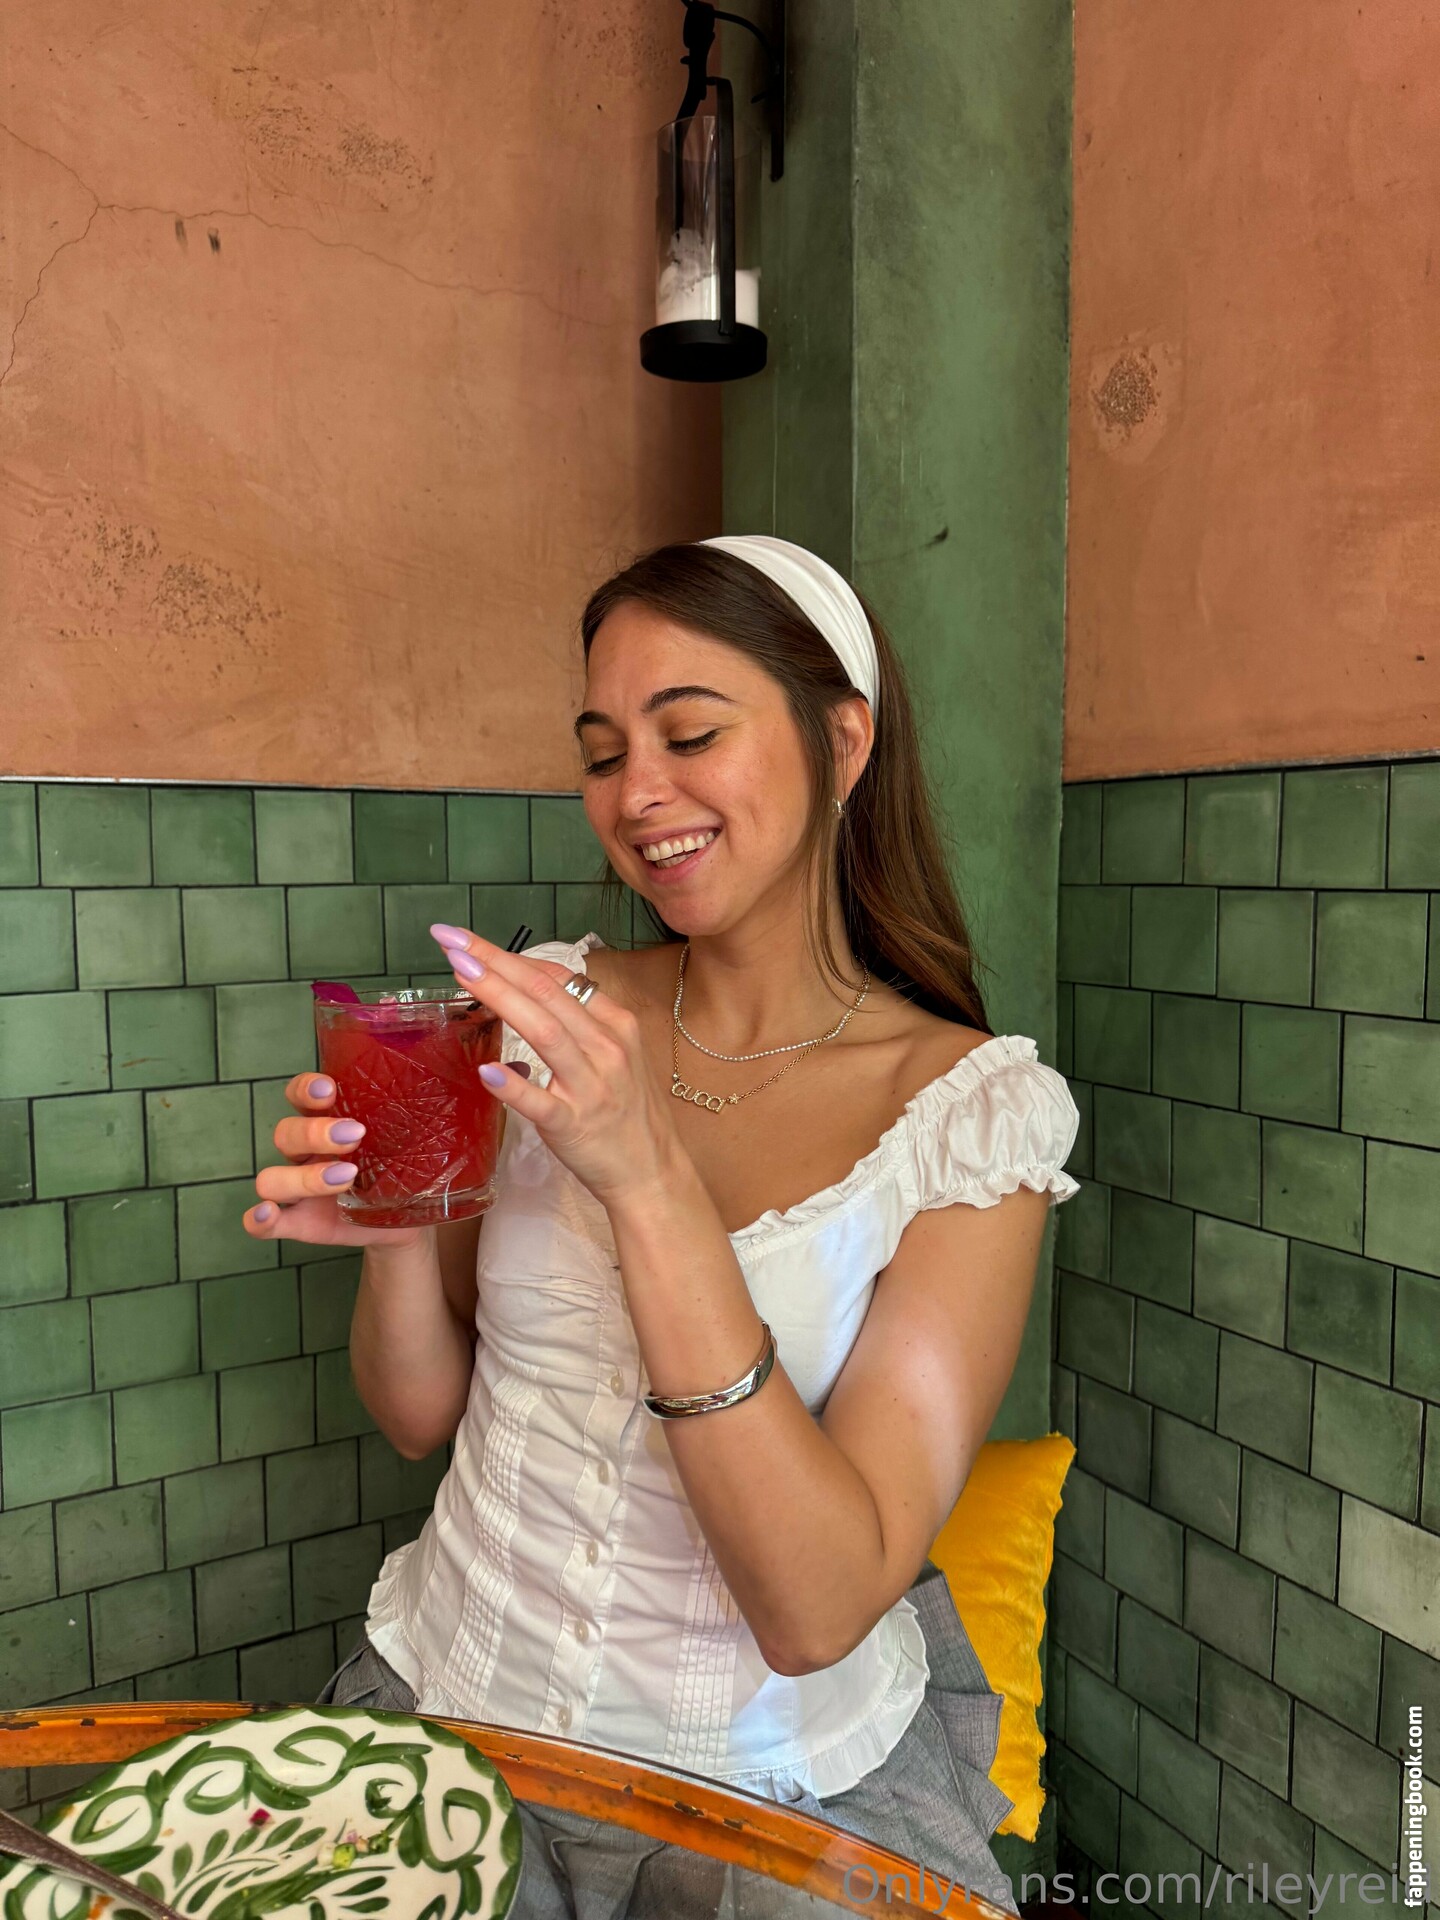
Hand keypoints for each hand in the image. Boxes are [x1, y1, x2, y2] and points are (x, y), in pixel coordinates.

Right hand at [241, 1071, 425, 1249]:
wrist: (411, 1219)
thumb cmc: (408, 1166)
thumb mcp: (417, 1136)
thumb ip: (430, 1109)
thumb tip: (477, 1073)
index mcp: (328, 1120)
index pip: (300, 1093)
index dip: (306, 1088)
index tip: (329, 1089)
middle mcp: (306, 1151)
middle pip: (286, 1133)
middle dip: (316, 1132)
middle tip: (356, 1136)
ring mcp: (298, 1188)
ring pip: (272, 1176)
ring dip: (303, 1176)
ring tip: (346, 1177)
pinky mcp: (298, 1223)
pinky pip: (262, 1221)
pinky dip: (260, 1218)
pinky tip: (269, 1214)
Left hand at [429, 923, 686, 1207]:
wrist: (652, 1170)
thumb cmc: (626, 1110)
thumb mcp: (615, 1054)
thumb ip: (578, 1022)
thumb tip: (527, 990)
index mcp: (615, 1024)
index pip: (558, 978)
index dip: (512, 956)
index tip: (471, 942)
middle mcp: (606, 1047)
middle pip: (546, 994)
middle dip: (497, 963)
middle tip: (453, 941)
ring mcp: (590, 1086)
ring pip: (544, 1033)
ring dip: (501, 998)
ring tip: (463, 975)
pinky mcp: (574, 1125)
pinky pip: (540, 1102)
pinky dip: (514, 1085)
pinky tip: (486, 1070)